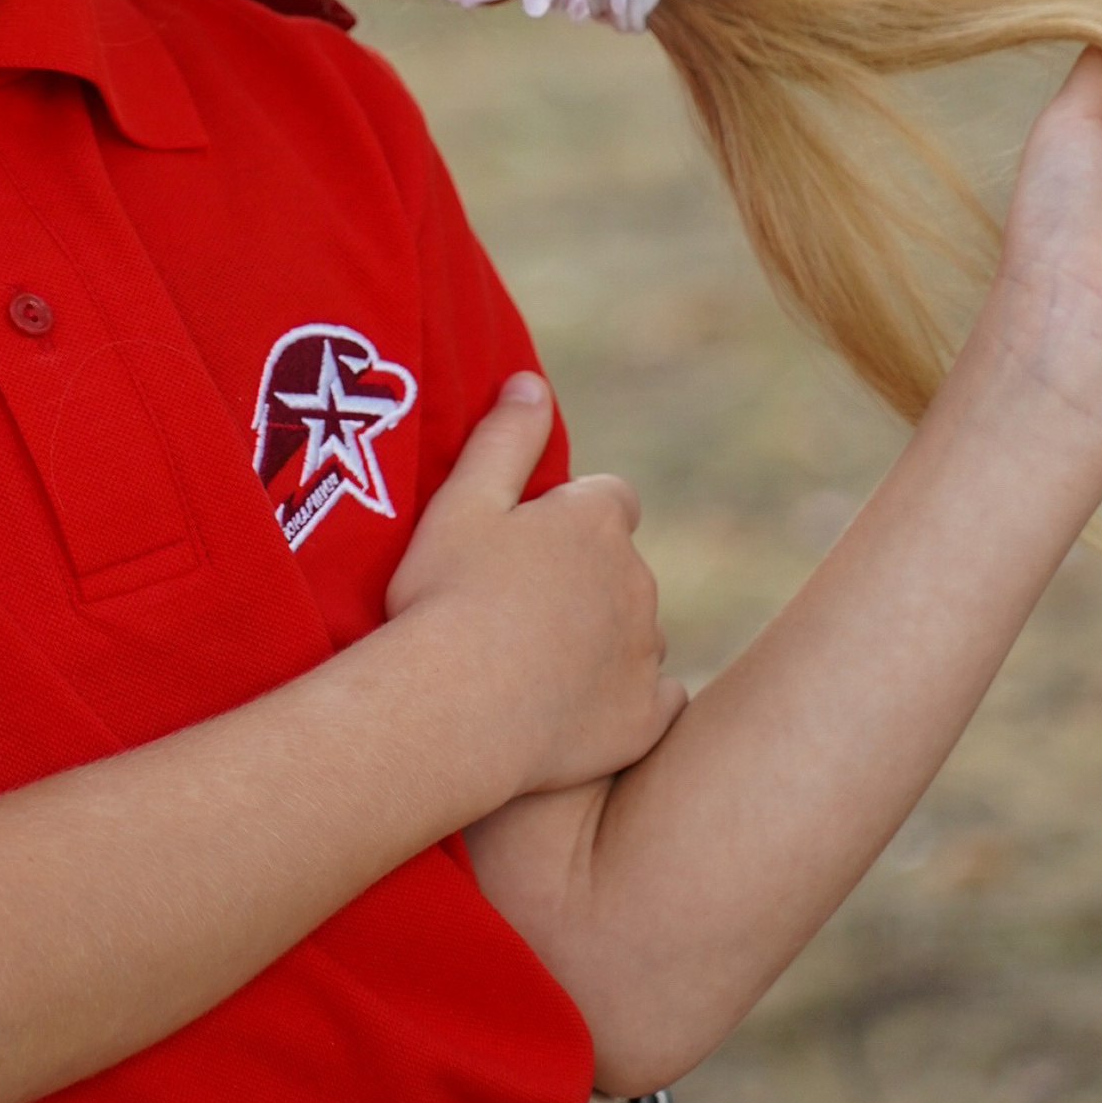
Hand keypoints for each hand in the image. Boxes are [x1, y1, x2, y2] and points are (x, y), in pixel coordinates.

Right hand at [386, 377, 687, 799]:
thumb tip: (531, 384)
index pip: (609, 500)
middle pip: (622, 570)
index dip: (571, 518)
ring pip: (637, 636)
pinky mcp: (644, 718)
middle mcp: (636, 580)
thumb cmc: (444, 600)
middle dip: (586, 582)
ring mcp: (645, 654)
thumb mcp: (460, 504)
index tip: (529, 545)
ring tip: (535, 668)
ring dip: (604, 641)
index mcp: (594, 522)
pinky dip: (627, 702)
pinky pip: (656, 702)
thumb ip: (502, 440)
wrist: (452, 712)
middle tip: (517, 610)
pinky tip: (579, 712)